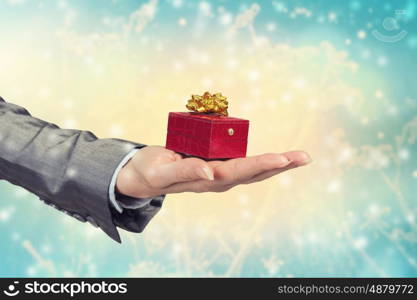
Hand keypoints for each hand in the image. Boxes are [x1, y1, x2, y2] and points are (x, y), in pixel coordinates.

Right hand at [116, 146, 311, 197]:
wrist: (145, 176)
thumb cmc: (151, 172)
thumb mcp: (163, 172)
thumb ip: (185, 172)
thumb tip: (209, 172)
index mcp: (207, 180)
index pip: (239, 171)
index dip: (260, 164)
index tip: (282, 159)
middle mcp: (218, 179)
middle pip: (254, 172)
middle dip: (280, 164)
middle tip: (304, 156)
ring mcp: (220, 174)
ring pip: (253, 170)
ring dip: (277, 164)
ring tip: (300, 157)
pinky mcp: (217, 165)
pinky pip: (244, 163)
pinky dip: (263, 161)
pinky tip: (280, 159)